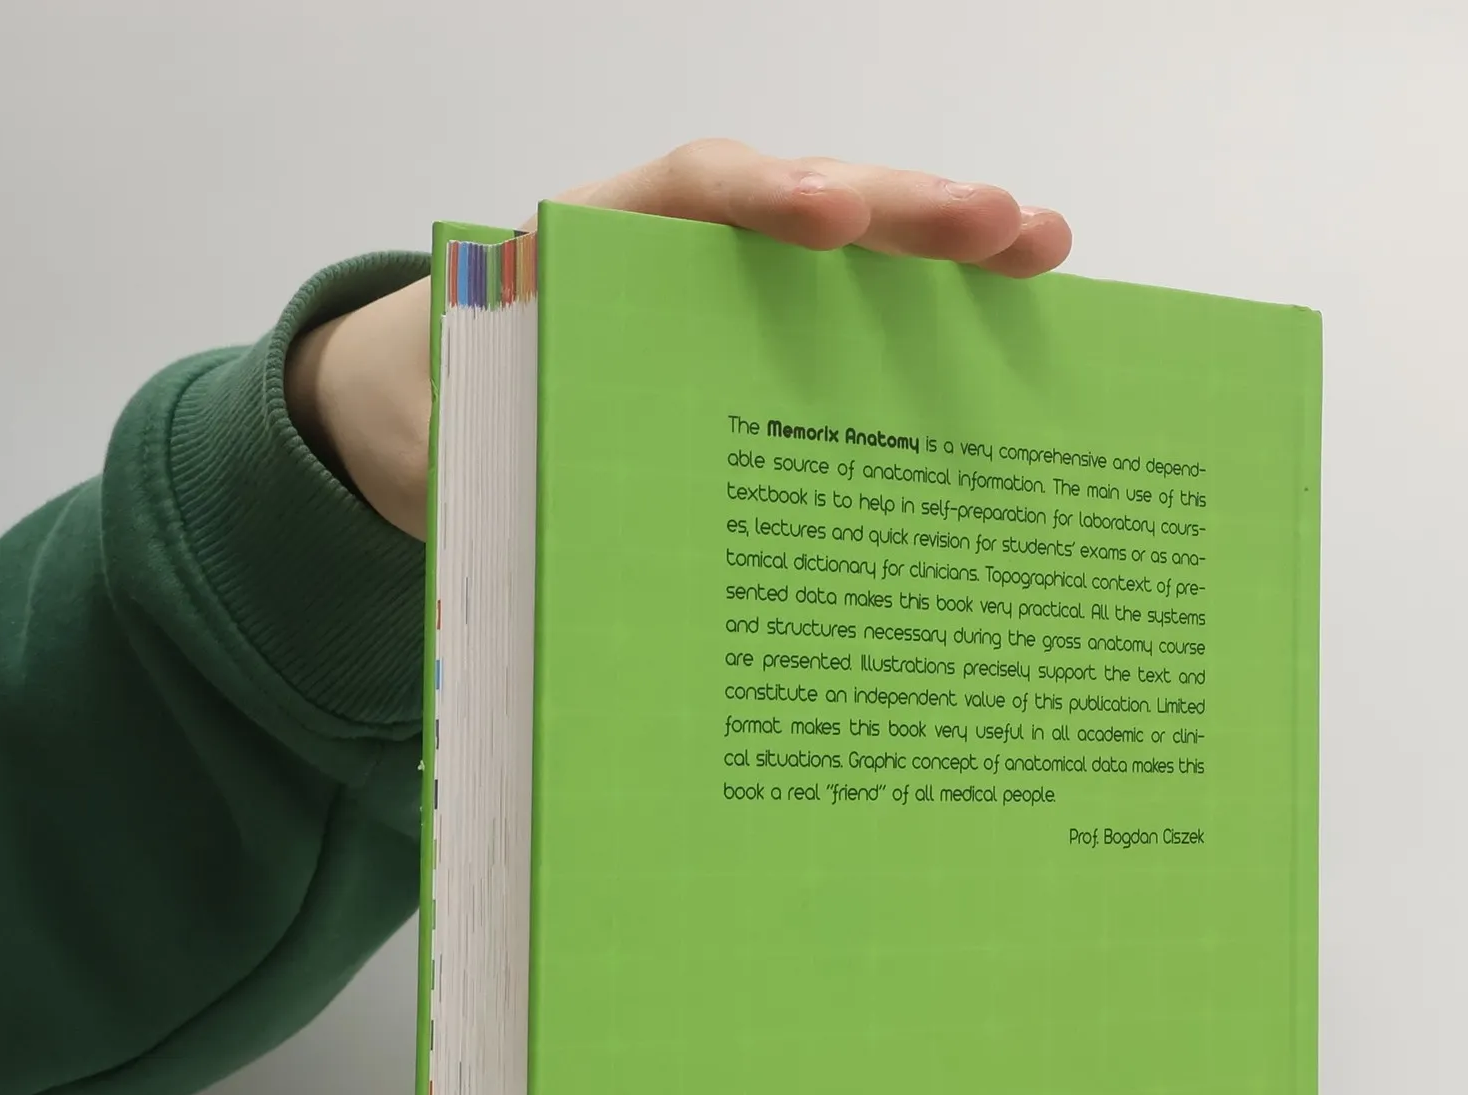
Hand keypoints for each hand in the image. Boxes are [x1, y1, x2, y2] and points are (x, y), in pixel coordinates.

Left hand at [286, 140, 1071, 537]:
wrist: (428, 418)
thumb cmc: (452, 421)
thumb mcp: (459, 438)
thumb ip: (507, 453)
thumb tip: (567, 529)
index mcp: (594, 252)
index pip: (688, 191)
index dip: (762, 197)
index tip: (829, 220)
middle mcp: (681, 256)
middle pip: (803, 207)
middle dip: (903, 213)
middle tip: (999, 225)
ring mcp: (730, 298)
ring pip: (846, 258)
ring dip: (945, 251)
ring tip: (1040, 246)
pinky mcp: (759, 352)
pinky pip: (847, 328)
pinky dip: (926, 323)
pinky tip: (1009, 328)